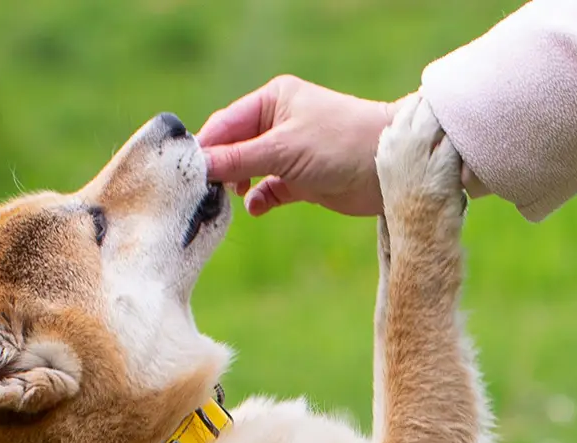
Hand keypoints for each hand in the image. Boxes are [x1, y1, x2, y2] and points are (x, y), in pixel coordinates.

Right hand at [197, 75, 395, 216]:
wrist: (391, 169)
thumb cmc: (339, 143)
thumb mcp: (281, 149)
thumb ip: (235, 160)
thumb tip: (196, 167)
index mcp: (271, 101)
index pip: (224, 124)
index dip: (204, 149)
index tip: (185, 175)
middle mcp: (277, 122)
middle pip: (232, 148)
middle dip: (218, 171)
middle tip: (201, 194)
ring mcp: (289, 152)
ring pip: (247, 171)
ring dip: (237, 186)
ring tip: (227, 201)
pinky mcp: (301, 179)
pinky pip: (267, 190)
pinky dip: (259, 199)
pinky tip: (257, 207)